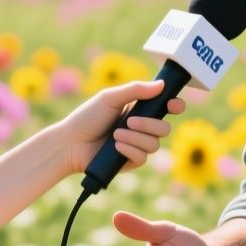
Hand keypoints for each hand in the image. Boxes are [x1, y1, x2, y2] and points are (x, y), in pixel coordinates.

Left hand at [57, 80, 184, 175]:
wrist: (71, 142)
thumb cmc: (87, 117)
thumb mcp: (110, 98)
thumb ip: (135, 90)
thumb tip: (161, 85)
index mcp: (139, 109)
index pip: (165, 107)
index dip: (174, 105)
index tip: (174, 105)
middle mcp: (141, 127)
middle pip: (165, 128)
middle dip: (150, 124)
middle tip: (130, 121)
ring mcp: (137, 145)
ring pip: (155, 144)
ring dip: (135, 138)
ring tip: (115, 135)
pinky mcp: (131, 161)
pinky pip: (143, 157)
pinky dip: (130, 149)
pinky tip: (116, 146)